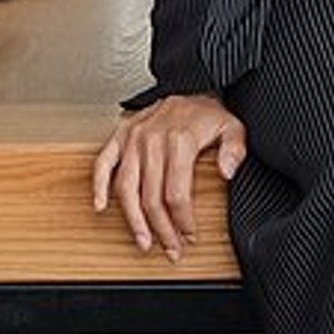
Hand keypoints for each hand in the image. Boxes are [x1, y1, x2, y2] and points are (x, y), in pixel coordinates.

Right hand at [91, 93, 247, 261]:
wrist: (191, 85)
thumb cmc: (209, 112)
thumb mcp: (233, 127)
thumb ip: (234, 149)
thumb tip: (227, 172)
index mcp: (180, 140)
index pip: (176, 193)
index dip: (182, 221)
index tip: (189, 235)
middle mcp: (153, 140)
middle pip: (151, 197)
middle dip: (161, 229)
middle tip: (170, 248)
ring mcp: (134, 139)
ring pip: (126, 188)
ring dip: (133, 219)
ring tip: (142, 241)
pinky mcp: (121, 136)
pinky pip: (103, 163)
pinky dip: (99, 186)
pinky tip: (100, 206)